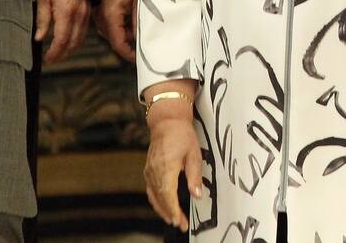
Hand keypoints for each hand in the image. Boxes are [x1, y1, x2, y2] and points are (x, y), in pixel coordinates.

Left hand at [36, 0, 90, 63]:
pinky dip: (77, 39)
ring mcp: (86, 12)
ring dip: (71, 49)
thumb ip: (42, 19)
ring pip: (81, 38)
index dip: (54, 53)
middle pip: (73, 43)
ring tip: (59, 53)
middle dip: (63, 55)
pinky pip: (85, 30)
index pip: (61, 41)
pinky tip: (69, 40)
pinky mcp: (88, 9)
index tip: (47, 59)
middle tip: (52, 60)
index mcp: (66, 12)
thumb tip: (39, 37)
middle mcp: (79, 15)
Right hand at [95, 0, 136, 61]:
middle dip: (127, 44)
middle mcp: (101, 19)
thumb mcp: (136, 3)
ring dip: (124, 35)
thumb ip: (137, 23)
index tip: (137, 58)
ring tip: (135, 27)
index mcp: (110, 17)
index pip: (118, 44)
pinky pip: (109, 27)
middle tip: (141, 42)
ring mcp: (99, 16)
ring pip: (112, 34)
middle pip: (114, 40)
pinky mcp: (100, 13)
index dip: (128, 53)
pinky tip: (128, 21)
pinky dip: (119, 28)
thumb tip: (139, 39)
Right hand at [144, 111, 201, 231]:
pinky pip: (150, 190)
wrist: (167, 121)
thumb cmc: (182, 135)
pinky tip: (163, 206)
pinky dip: (156, 201)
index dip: (174, 211)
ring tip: (173, 220)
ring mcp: (149, 170)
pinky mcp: (148, 169)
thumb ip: (194, 176)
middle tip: (181, 224)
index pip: (168, 195)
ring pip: (154, 196)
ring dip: (162, 210)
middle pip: (161, 198)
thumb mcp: (194, 154)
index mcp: (166, 167)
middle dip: (170, 214)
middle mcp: (155, 171)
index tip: (181, 221)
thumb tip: (196, 195)